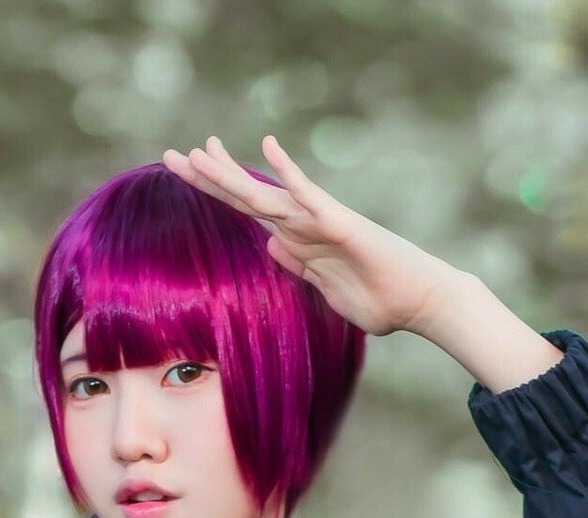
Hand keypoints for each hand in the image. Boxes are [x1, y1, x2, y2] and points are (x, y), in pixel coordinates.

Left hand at [160, 133, 463, 338]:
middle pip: (245, 196)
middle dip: (208, 176)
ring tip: (198, 151)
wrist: (417, 301)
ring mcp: (319, 221)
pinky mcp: (340, 224)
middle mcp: (303, 225)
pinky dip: (288, 171)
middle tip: (169, 155)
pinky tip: (267, 146)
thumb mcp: (324, 287)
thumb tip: (270, 247)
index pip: (246, 212)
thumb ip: (298, 266)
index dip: (215, 192)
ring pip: (266, 194)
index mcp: (296, 241)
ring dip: (232, 173)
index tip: (185, 173)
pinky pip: (308, 194)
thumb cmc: (378, 299)